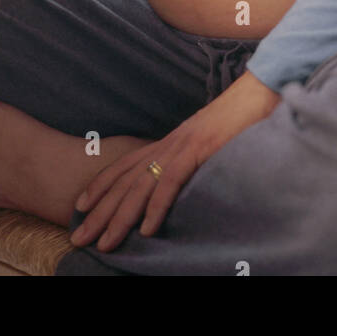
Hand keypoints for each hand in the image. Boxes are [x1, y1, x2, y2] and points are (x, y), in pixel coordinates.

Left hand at [69, 70, 280, 253]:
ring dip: (121, 217)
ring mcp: (180, 147)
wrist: (257, 93)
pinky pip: (171, 182)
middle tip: (79, 237)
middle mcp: (166, 144)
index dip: (100, 185)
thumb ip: (188, 160)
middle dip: (100, 212)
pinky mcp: (197, 151)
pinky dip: (157, 207)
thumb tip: (178, 181)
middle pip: (125, 182)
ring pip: (141, 187)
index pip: (125, 165)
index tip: (80, 206)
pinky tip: (146, 230)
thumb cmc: (236, 120)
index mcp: (167, 142)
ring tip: (105, 242)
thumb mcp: (205, 144)